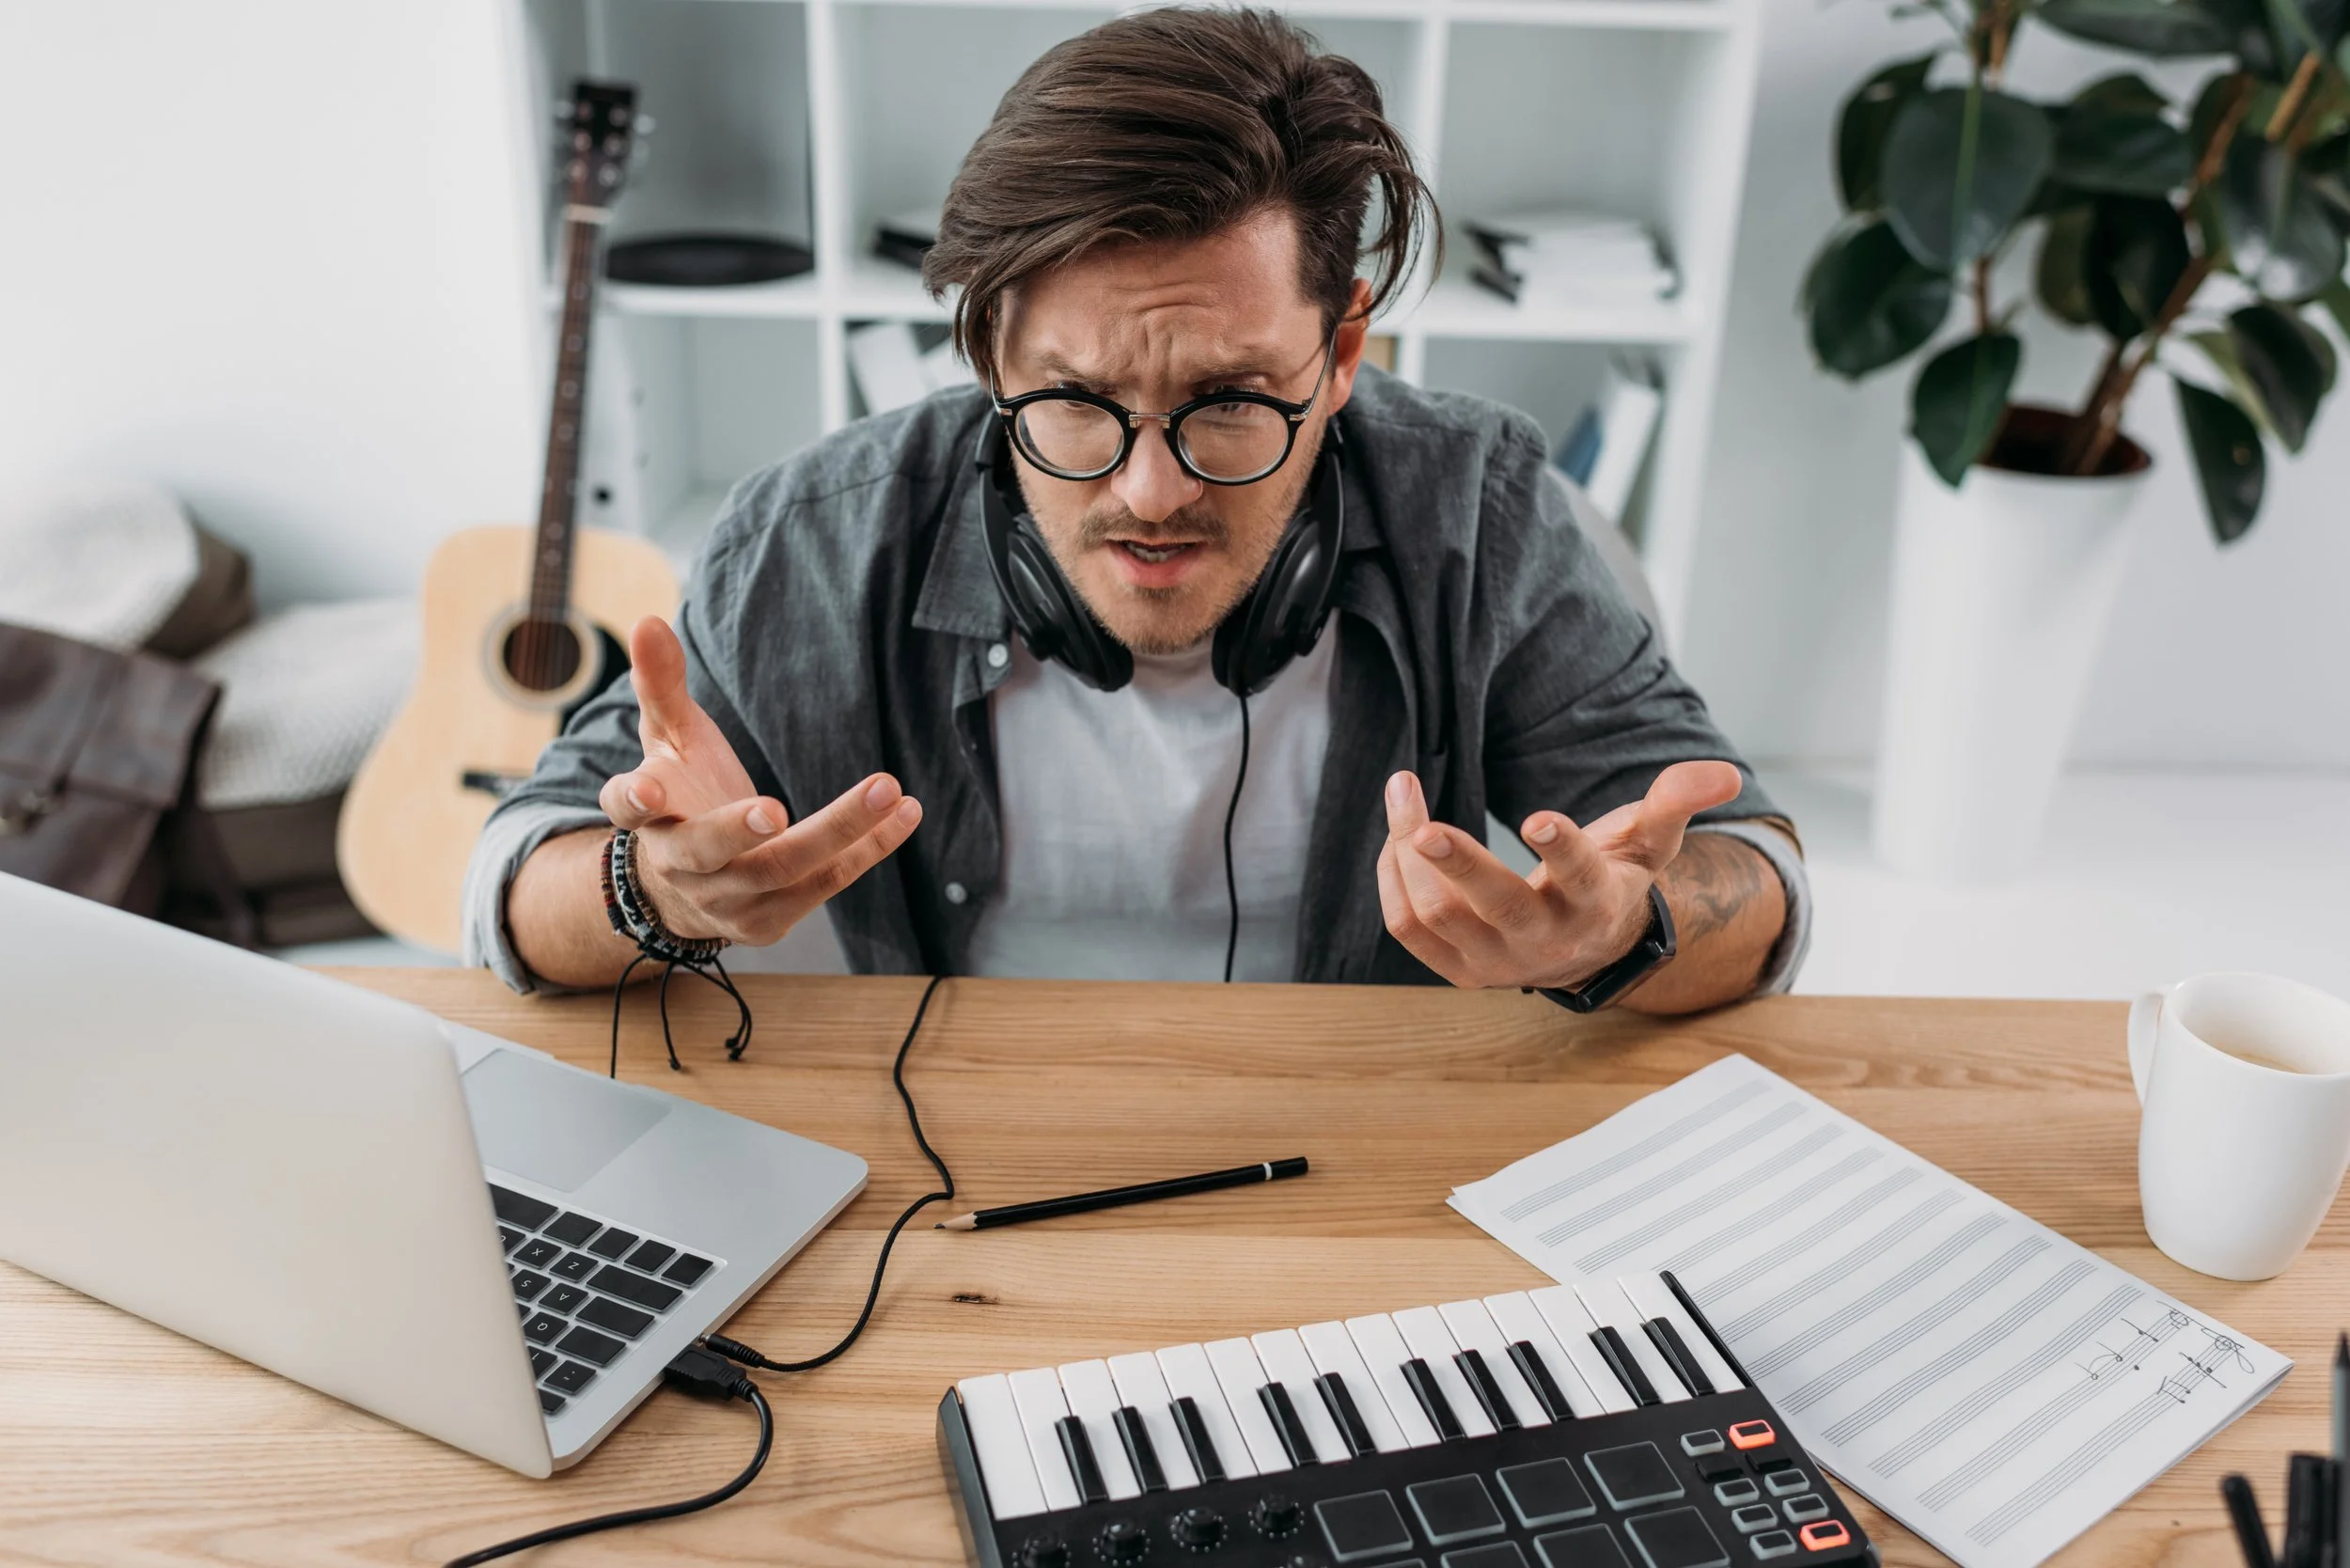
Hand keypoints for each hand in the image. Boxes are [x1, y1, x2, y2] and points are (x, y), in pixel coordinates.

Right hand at [597, 617, 921, 944]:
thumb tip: (648, 621)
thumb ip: (661, 684)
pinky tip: (906, 813)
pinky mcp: (769, 921)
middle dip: (739, 828)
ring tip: (889, 788)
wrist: (684, 888)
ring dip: (840, 831)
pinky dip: (869, 848)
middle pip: (707, 850)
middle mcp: (681, 865)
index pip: (625, 808)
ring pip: (783, 869)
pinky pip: (825, 884)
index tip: (645, 788)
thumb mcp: (668, 739)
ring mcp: (726, 900)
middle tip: (775, 808)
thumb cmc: (680, 793)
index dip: (633, 799)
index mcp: (648, 816)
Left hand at [1376, 762, 1741, 989]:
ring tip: (1404, 796)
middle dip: (1458, 864)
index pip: (1580, 880)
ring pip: (1438, 915)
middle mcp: (1544, 940)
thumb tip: (1724, 772)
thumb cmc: (1611, 879)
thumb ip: (1675, 802)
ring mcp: (1496, 961)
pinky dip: (1392, 881)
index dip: (1560, 849)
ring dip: (1411, 856)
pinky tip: (1395, 836)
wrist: (1584, 951)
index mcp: (1595, 905)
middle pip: (1495, 907)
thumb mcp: (1649, 841)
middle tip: (1422, 825)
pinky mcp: (1458, 970)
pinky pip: (1409, 928)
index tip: (1537, 817)